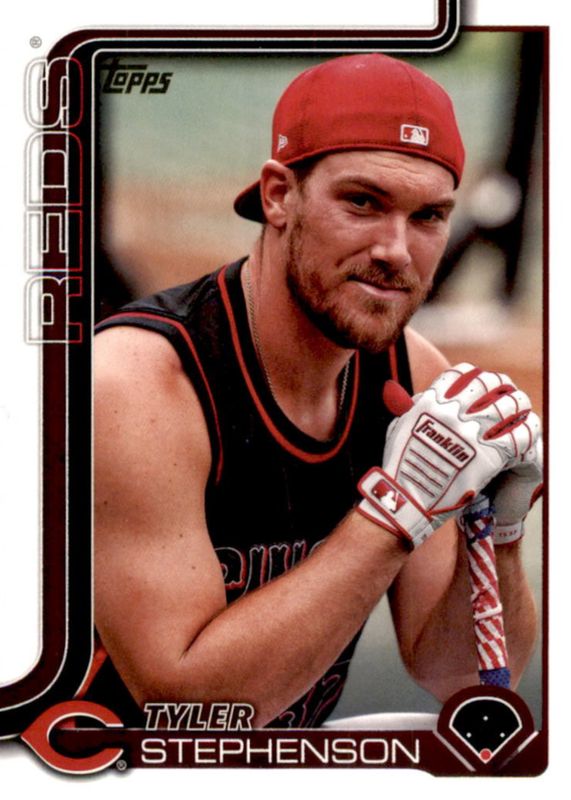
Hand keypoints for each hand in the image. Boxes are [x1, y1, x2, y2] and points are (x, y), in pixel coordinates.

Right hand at [357, 363, 540, 547]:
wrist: (408, 501)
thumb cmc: (399, 466)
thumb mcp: (399, 428)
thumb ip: (410, 407)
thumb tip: (412, 393)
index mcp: (431, 402)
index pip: (463, 373)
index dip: (477, 376)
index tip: (484, 385)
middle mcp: (453, 413)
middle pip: (492, 384)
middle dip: (502, 388)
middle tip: (507, 396)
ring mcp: (473, 434)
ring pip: (513, 405)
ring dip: (519, 407)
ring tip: (520, 413)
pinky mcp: (490, 456)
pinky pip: (522, 434)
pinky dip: (527, 431)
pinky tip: (524, 435)